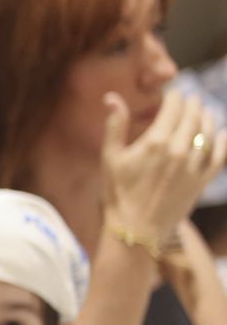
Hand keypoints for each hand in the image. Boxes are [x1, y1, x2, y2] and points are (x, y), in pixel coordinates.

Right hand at [103, 89, 226, 243]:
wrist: (135, 229)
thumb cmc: (118, 193)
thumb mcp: (110, 158)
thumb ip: (115, 125)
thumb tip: (112, 97)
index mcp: (155, 142)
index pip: (173, 108)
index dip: (175, 97)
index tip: (173, 94)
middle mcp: (178, 151)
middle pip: (193, 117)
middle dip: (192, 104)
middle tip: (191, 99)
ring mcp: (193, 166)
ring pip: (208, 132)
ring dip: (208, 118)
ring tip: (205, 112)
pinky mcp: (201, 181)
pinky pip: (219, 156)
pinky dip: (222, 142)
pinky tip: (221, 134)